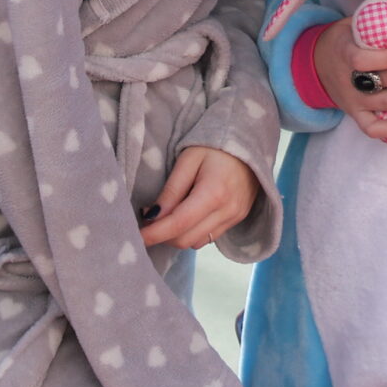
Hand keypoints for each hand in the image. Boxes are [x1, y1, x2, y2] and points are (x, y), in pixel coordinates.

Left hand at [139, 145, 255, 248]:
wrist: (249, 144)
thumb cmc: (215, 146)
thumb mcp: (188, 160)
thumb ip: (171, 190)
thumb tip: (152, 217)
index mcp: (213, 193)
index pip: (178, 224)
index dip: (154, 234)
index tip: (136, 237)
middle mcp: (227, 211)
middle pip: (186, 239)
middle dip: (163, 236)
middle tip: (149, 222)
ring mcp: (235, 217)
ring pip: (196, 242)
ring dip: (177, 236)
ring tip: (167, 218)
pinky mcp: (238, 219)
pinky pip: (209, 237)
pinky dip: (192, 233)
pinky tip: (186, 218)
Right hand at [311, 17, 386, 143]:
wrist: (316, 64)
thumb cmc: (345, 39)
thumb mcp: (351, 24)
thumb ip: (373, 22)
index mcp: (344, 54)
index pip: (363, 60)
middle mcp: (349, 81)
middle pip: (386, 82)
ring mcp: (353, 101)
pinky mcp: (357, 115)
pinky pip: (374, 129)